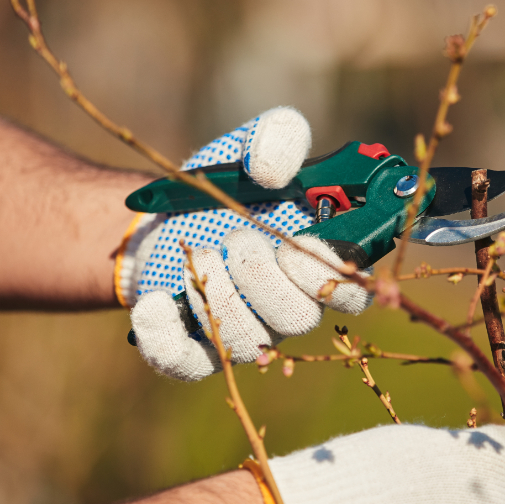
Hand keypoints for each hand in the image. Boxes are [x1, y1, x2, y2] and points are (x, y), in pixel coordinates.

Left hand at [125, 107, 371, 380]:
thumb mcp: (249, 150)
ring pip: (247, 340)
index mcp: (315, 264)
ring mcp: (243, 333)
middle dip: (264, 279)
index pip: (351, 292)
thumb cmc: (225, 190)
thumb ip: (277, 141)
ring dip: (220, 296)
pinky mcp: (194, 351)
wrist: (164, 220)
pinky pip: (186, 363)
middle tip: (237, 240)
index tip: (297, 243)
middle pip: (298, 319)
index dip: (331, 276)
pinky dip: (166, 337)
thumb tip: (275, 170)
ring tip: (199, 254)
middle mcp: (287, 306)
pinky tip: (153, 302)